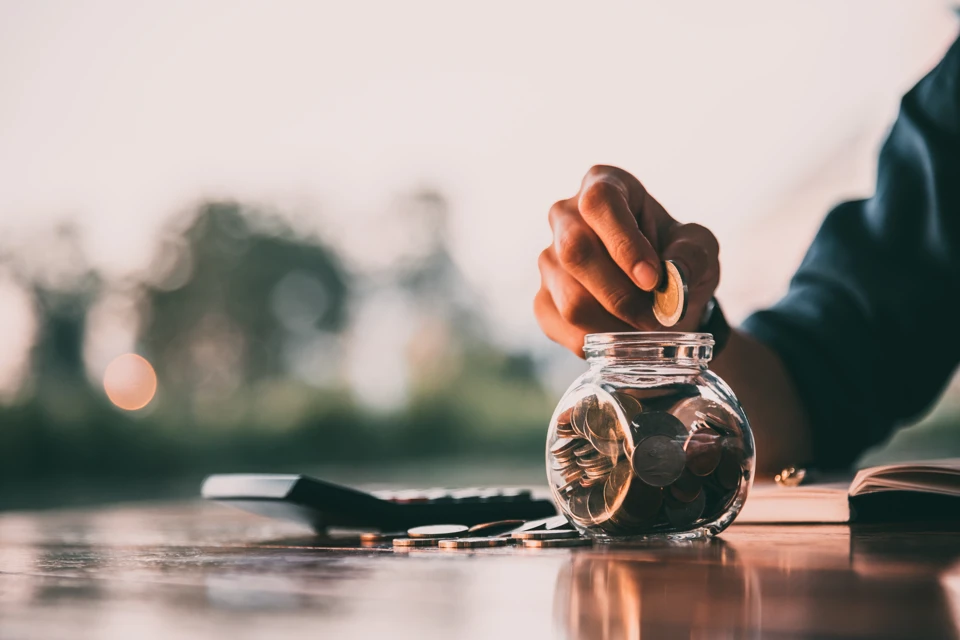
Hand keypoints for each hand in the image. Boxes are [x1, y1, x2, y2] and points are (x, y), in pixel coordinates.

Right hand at [535, 165, 720, 356]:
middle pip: (575, 251)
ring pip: (570, 298)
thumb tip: (673, 273)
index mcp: (603, 185)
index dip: (623, 242)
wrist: (662, 298)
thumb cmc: (677, 259)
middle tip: (655, 317)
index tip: (652, 279)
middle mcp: (565, 217)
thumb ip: (693, 254)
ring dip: (615, 323)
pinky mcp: (543, 299)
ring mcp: (549, 260)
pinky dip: (600, 342)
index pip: (599, 202)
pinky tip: (623, 337)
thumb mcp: (700, 248)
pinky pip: (564, 326)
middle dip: (620, 294)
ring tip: (645, 328)